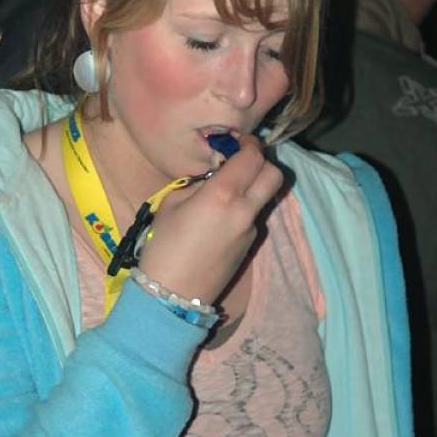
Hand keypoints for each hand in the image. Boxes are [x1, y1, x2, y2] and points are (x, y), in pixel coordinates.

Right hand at [138, 135, 283, 304]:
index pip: (252, 157)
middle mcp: (244, 210)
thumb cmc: (163, 247)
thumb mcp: (170, 205)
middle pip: (274, 175)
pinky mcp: (250, 245)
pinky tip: (219, 220)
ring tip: (226, 193)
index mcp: (223, 194)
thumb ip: (197, 185)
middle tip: (241, 163)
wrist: (172, 294)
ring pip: (265, 197)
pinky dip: (244, 209)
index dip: (248, 144)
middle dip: (261, 162)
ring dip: (253, 187)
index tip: (237, 142)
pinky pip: (253, 217)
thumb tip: (211, 180)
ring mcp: (251, 230)